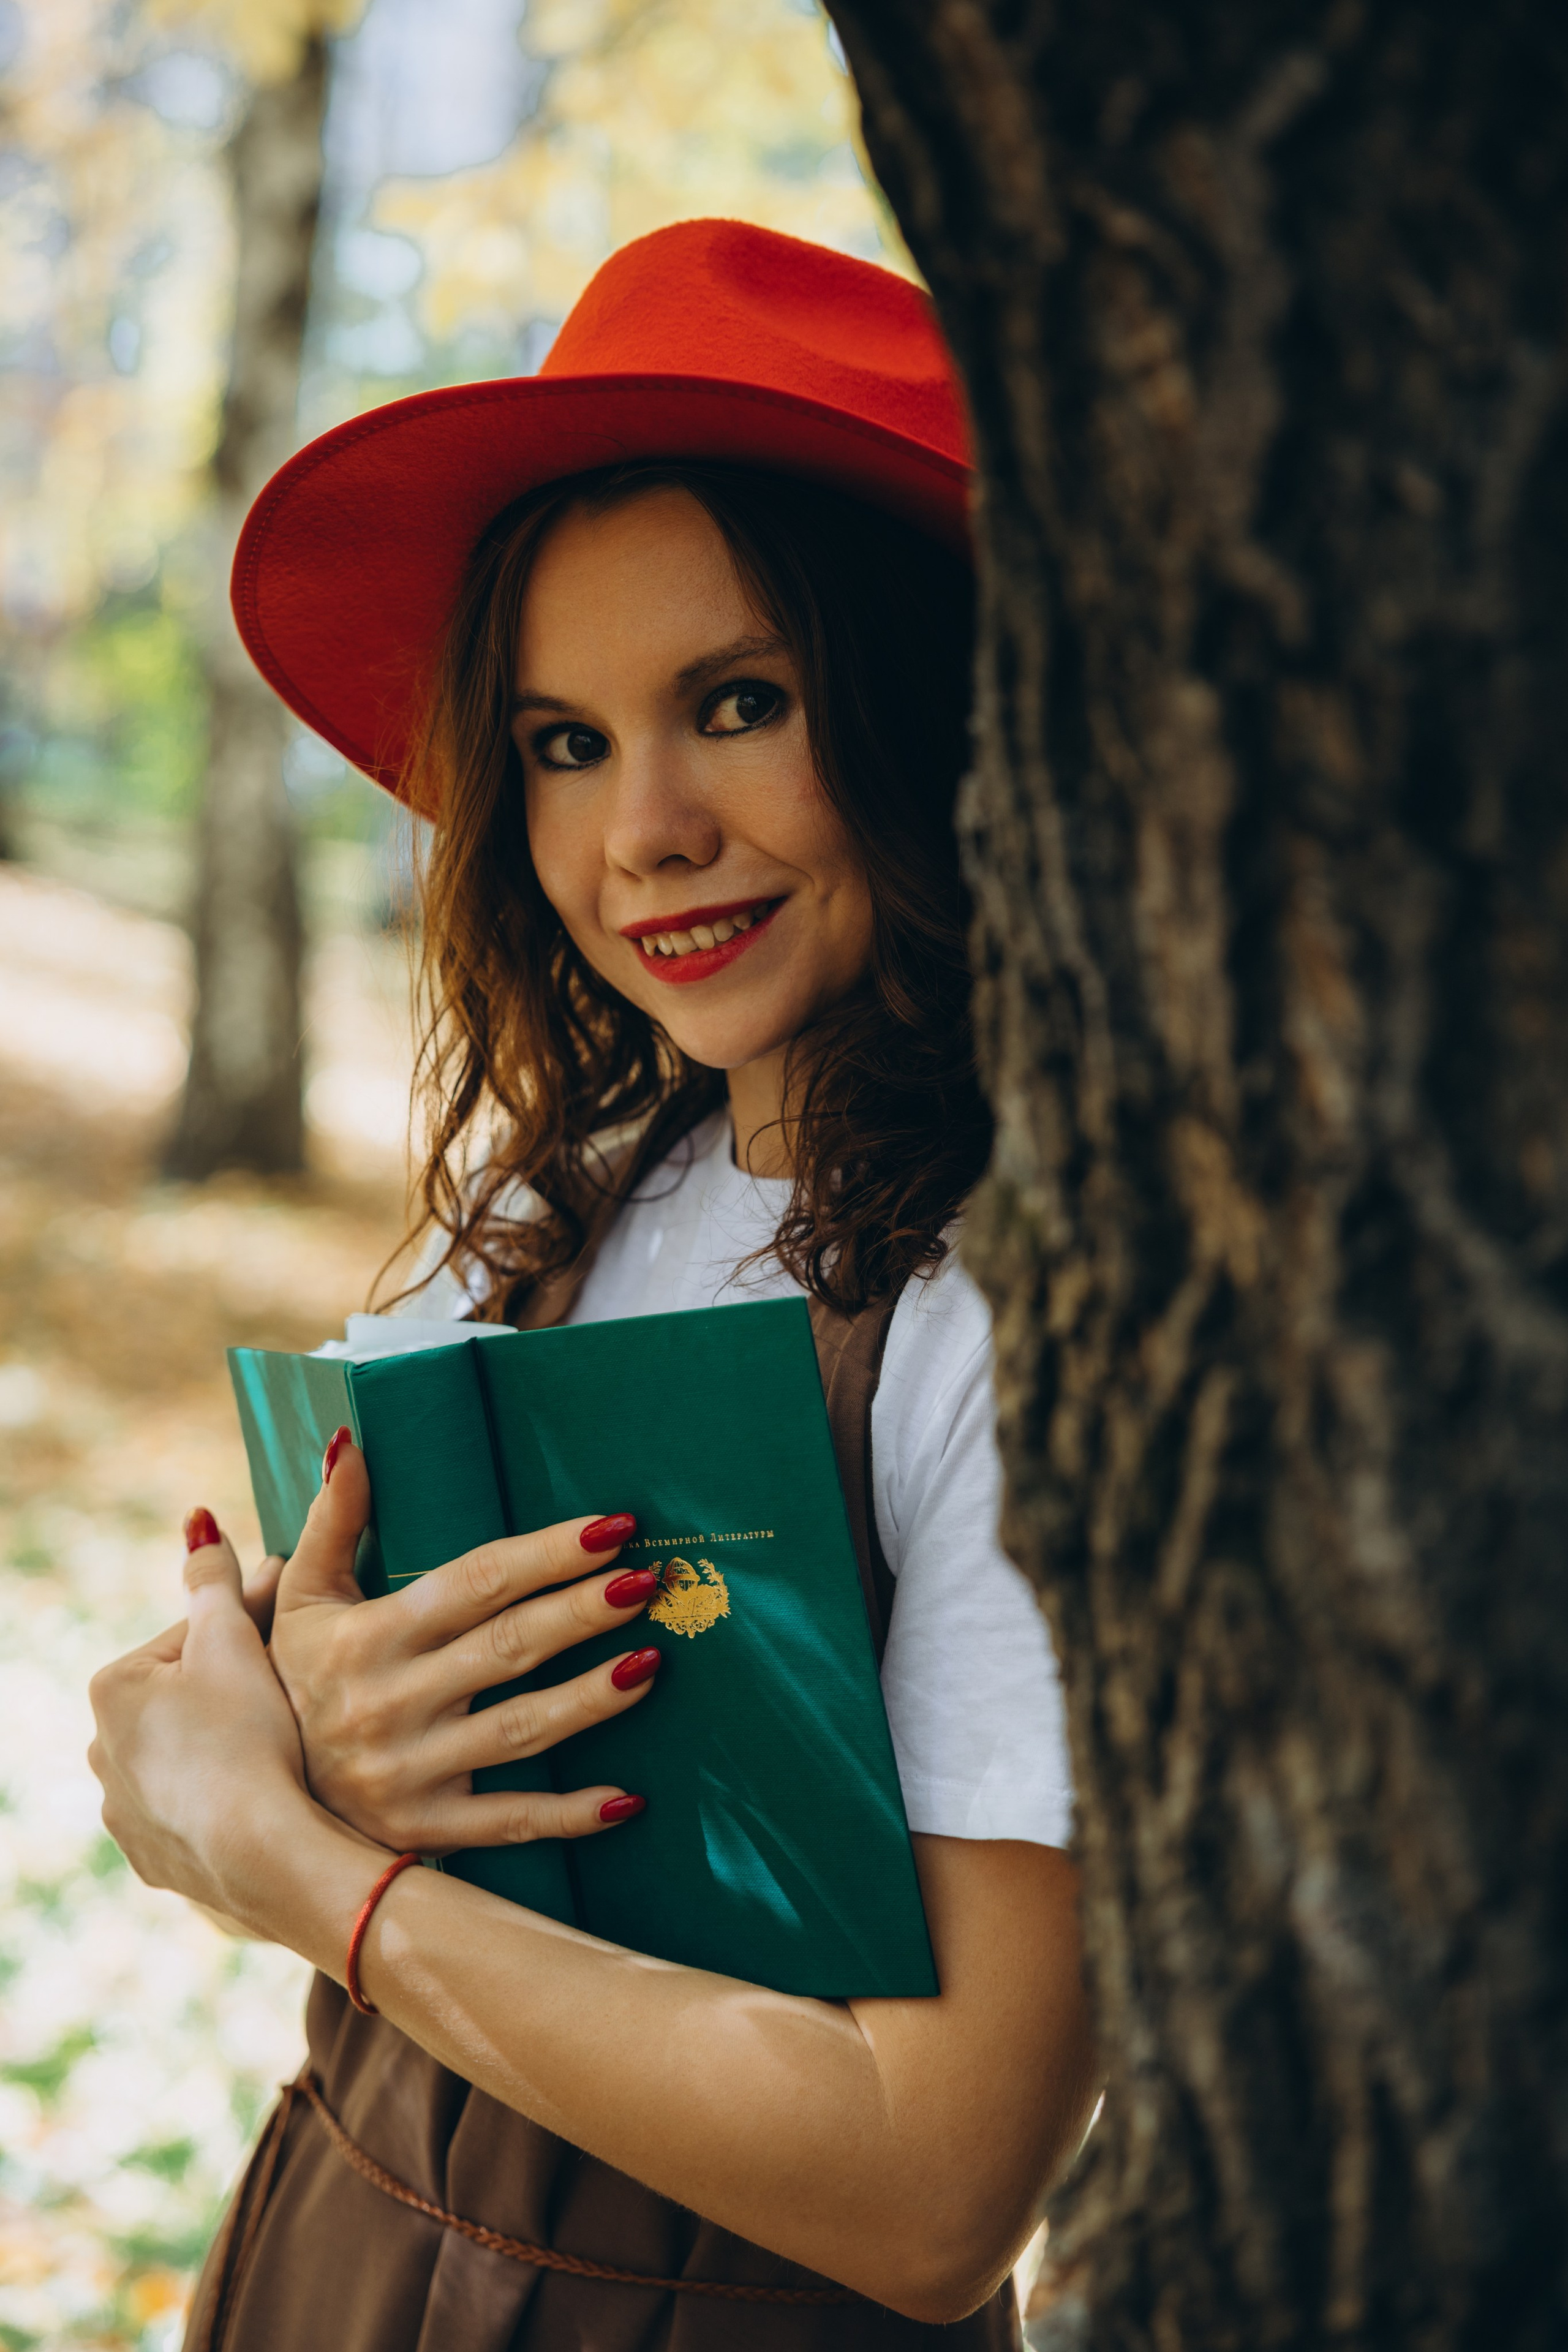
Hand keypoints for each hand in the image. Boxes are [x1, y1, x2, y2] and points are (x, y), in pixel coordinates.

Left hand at [88, 1524, 322, 1925]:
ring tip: (284, 1743)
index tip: (294, 1620)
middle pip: (189, 1696)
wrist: (261, 1852)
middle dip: (234, 1684)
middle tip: (293, 1686)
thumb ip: (213, 1580)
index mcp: (113, 1690)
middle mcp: (103, 1753)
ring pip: (192, 1754)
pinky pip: (197, 1812)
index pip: (192, 1637)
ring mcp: (126, 1813)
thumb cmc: (245, 1735)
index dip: (249, 1626)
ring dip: (228, 1742)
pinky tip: (265, 1794)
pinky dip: (227, 1798)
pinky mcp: (156, 1859)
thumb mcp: (231, 1640)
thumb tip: (197, 1524)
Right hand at [268, 1432, 661, 1853]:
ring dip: (592, 1697)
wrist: (247, 1804)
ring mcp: (411, 1773)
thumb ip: (330, 1520)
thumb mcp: (298, 1600)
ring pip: (521, 1729)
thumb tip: (353, 1442)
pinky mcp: (425, 1830)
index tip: (610, 1527)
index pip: (475, 1583)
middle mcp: (390, 1703)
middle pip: (509, 1647)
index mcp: (367, 1639)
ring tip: (652, 1660)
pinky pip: (509, 1823)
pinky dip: (570, 1814)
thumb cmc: (288, 1682)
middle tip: (648, 1582)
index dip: (545, 1554)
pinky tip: (628, 1797)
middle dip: (584, 1611)